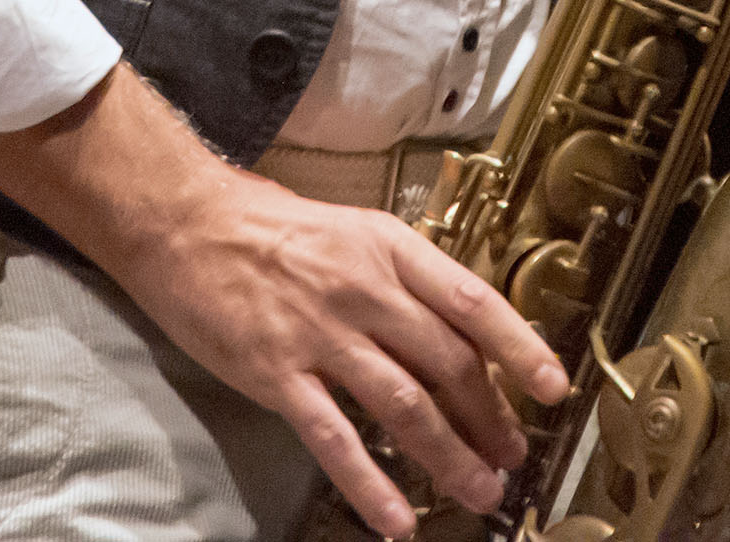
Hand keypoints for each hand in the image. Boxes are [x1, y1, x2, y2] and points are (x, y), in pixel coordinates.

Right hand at [0, 67, 567, 538]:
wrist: (179, 218)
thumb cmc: (260, 222)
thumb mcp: (345, 228)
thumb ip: (398, 274)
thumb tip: (455, 327)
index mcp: (385, 247)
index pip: (472, 302)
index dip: (521, 349)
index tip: (551, 389)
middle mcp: (361, 288)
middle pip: (449, 365)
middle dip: (490, 420)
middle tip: (509, 458)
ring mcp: (318, 332)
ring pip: (406, 407)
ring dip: (449, 457)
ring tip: (476, 491)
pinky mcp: (275, 371)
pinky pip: (335, 437)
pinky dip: (371, 483)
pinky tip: (396, 520)